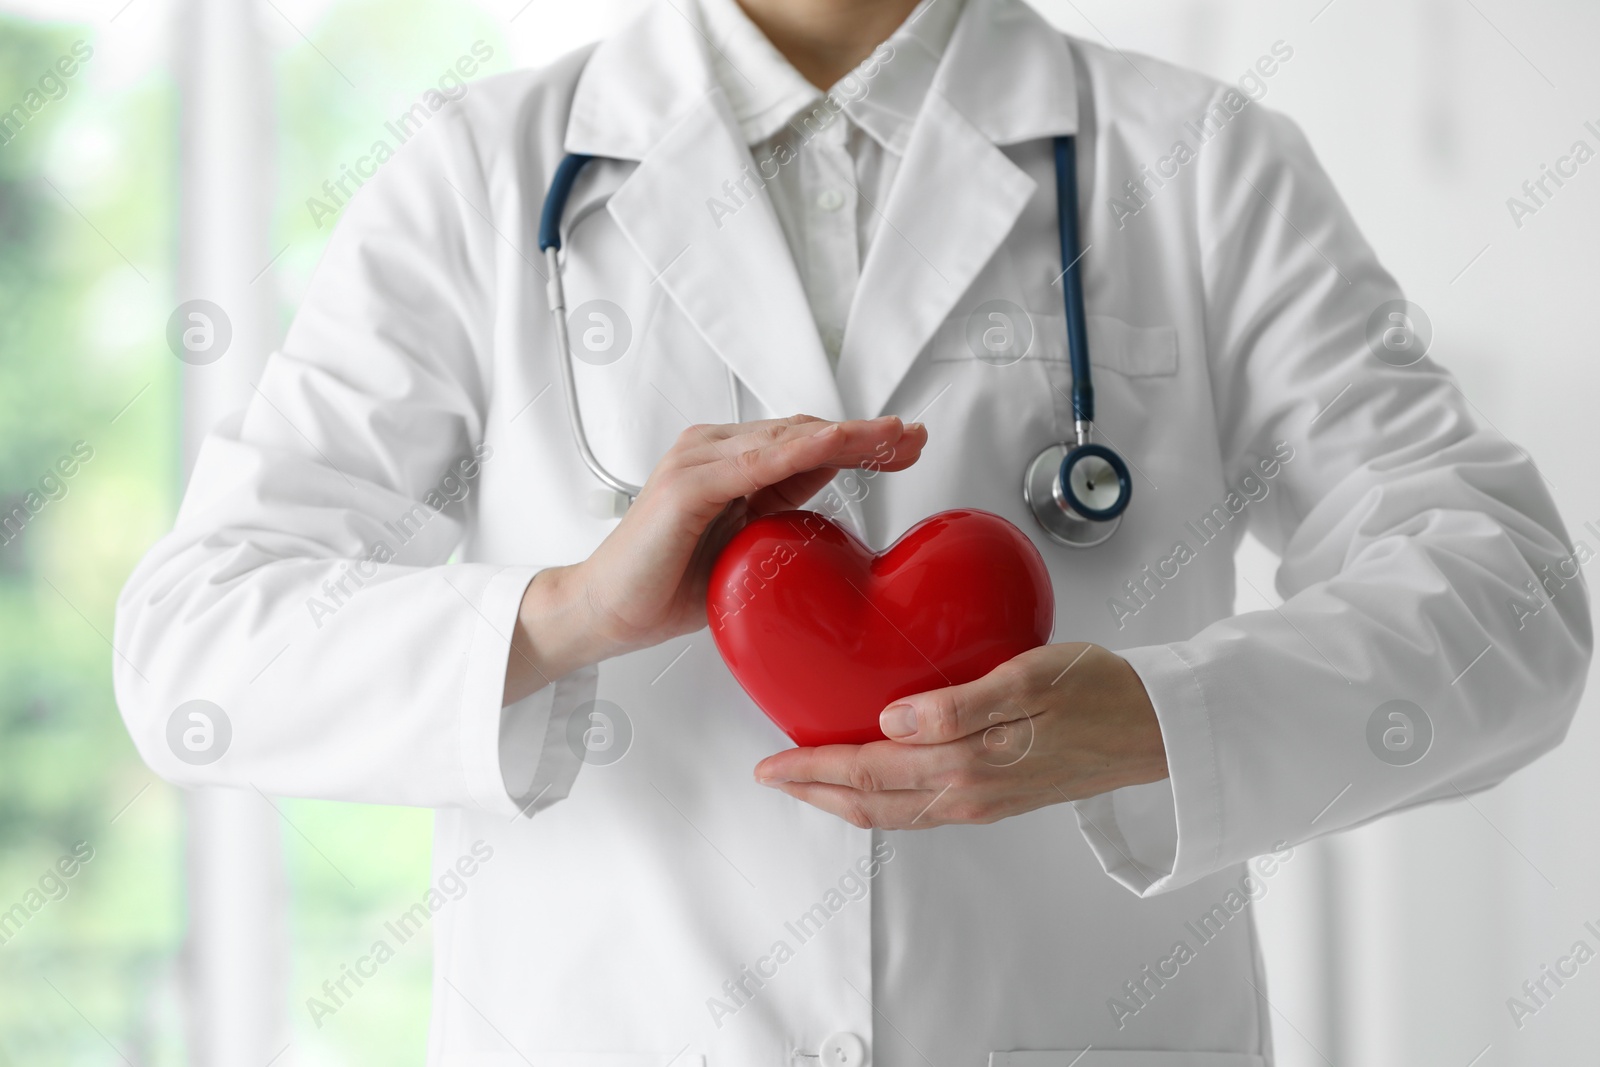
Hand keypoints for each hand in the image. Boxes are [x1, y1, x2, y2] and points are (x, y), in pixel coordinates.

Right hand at [504, 415, 926, 703]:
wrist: (604, 614)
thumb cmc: (667, 585)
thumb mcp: (747, 547)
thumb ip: (782, 511)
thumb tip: (834, 494)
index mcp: (728, 464)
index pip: (806, 441)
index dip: (860, 441)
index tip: (906, 445)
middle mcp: (712, 451)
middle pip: (805, 431)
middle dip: (866, 433)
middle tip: (915, 437)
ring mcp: (698, 462)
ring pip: (790, 438)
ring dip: (849, 434)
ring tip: (895, 437)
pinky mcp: (687, 485)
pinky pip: (758, 462)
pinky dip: (805, 449)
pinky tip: (842, 445)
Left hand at [752, 643, 1167, 828]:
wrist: (1160, 729)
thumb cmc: (1102, 692)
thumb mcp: (1031, 679)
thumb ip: (959, 704)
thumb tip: (893, 720)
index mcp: (969, 766)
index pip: (869, 772)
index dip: (812, 769)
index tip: (769, 762)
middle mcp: (969, 796)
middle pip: (871, 803)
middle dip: (813, 791)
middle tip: (770, 775)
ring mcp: (983, 803)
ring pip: (893, 812)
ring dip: (842, 799)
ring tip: (807, 779)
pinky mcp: (998, 799)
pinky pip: (921, 809)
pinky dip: (882, 799)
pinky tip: (875, 777)